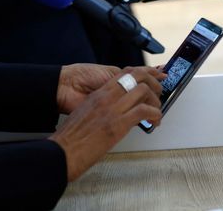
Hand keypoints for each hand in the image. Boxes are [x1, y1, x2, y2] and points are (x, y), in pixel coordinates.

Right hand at [50, 66, 163, 181]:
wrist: (64, 150)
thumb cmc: (72, 137)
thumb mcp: (86, 113)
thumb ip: (102, 107)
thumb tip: (116, 110)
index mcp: (99, 93)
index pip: (125, 73)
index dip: (143, 72)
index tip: (153, 76)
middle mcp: (107, 97)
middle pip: (137, 77)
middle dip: (153, 84)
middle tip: (158, 94)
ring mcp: (113, 109)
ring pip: (143, 91)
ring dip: (155, 101)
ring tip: (157, 112)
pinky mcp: (118, 124)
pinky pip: (144, 111)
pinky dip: (155, 114)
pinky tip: (155, 121)